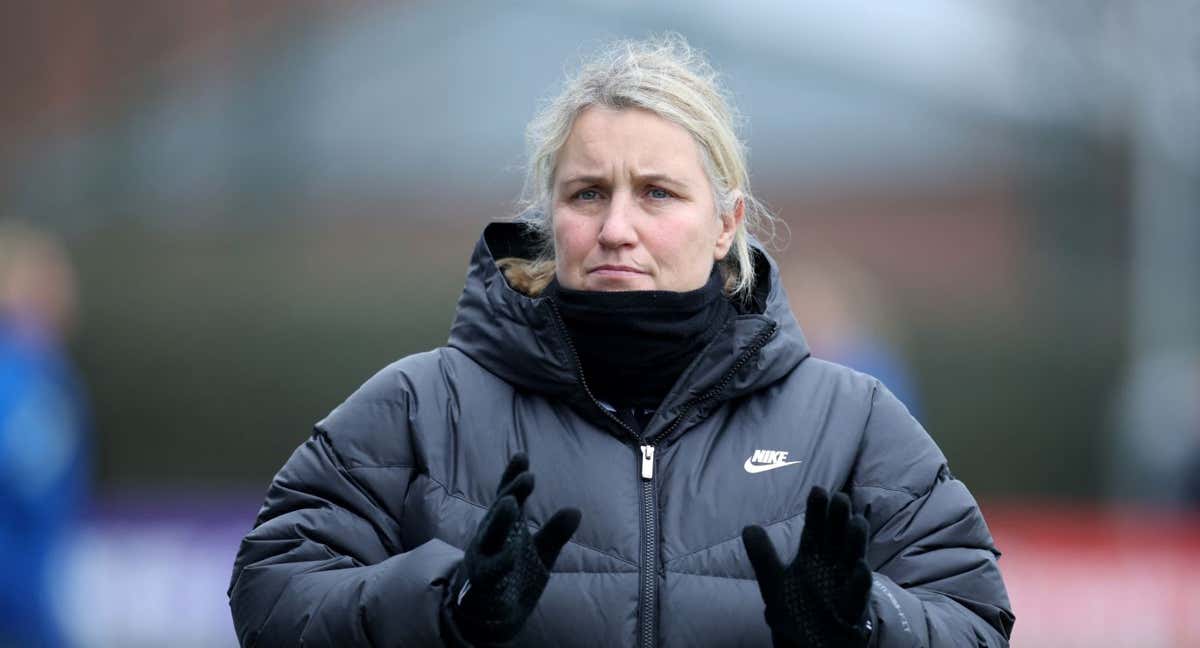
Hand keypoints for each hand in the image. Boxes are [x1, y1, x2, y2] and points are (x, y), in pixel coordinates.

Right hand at [443, 453, 581, 646]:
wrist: (487, 617)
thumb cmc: (512, 576)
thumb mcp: (538, 553)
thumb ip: (553, 533)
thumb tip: (576, 510)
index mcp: (503, 527)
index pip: (507, 497)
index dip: (513, 477)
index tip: (522, 456)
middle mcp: (490, 539)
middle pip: (499, 512)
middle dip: (511, 494)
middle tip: (527, 478)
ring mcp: (483, 560)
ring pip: (489, 539)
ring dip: (498, 521)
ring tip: (510, 504)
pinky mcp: (482, 586)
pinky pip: (489, 574)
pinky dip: (498, 564)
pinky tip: (509, 556)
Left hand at [742, 486, 872, 647]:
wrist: (810, 642)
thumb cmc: (797, 608)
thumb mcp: (774, 582)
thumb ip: (763, 557)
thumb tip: (748, 527)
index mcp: (813, 557)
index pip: (815, 529)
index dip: (817, 511)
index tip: (818, 490)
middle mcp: (832, 566)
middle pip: (836, 538)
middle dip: (839, 520)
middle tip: (840, 498)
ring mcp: (844, 586)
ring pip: (852, 560)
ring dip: (855, 543)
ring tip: (856, 523)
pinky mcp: (852, 610)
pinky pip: (857, 596)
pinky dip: (859, 583)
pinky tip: (860, 569)